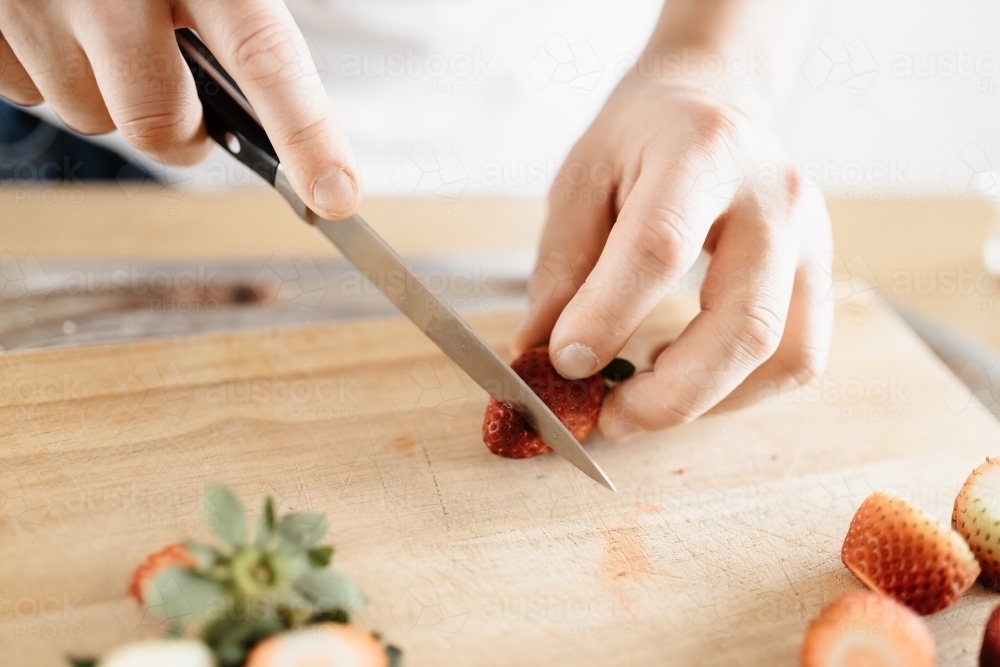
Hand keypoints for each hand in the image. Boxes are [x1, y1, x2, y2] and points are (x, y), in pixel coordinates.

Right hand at [0, 0, 359, 218]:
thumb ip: (239, 13)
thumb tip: (275, 99)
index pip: (264, 58)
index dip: (307, 135)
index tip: (336, 195)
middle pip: (159, 122)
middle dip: (184, 132)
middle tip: (194, 108)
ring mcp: (34, 0)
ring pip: (90, 116)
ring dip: (113, 96)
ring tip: (116, 36)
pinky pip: (30, 92)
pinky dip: (56, 73)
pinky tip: (63, 25)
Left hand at [512, 79, 832, 440]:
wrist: (713, 105)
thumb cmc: (640, 141)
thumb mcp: (580, 181)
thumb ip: (561, 267)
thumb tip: (542, 353)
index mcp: (702, 151)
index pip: (661, 246)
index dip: (609, 316)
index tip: (564, 362)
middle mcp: (776, 194)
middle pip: (744, 322)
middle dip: (671, 393)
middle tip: (608, 418)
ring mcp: (812, 237)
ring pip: (784, 355)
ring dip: (707, 401)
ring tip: (641, 399)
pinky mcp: (821, 273)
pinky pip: (799, 359)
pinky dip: (738, 392)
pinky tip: (684, 380)